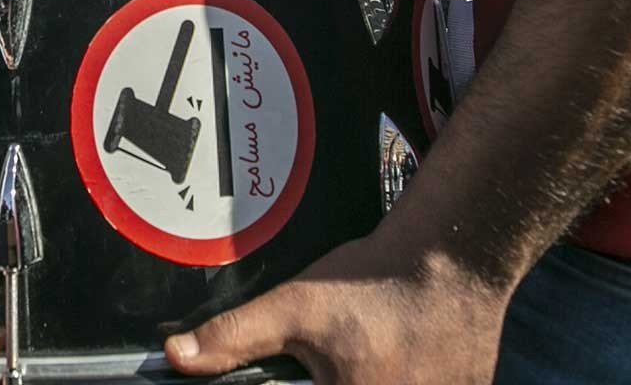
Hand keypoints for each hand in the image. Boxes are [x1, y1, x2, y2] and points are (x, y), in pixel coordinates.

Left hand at [165, 237, 510, 384]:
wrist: (454, 258)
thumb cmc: (374, 283)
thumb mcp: (297, 307)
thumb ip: (235, 337)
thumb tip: (176, 356)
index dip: (306, 382)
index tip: (310, 370)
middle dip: (335, 376)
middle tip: (340, 354)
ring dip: (363, 374)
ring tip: (368, 349)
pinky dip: (403, 373)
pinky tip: (398, 353)